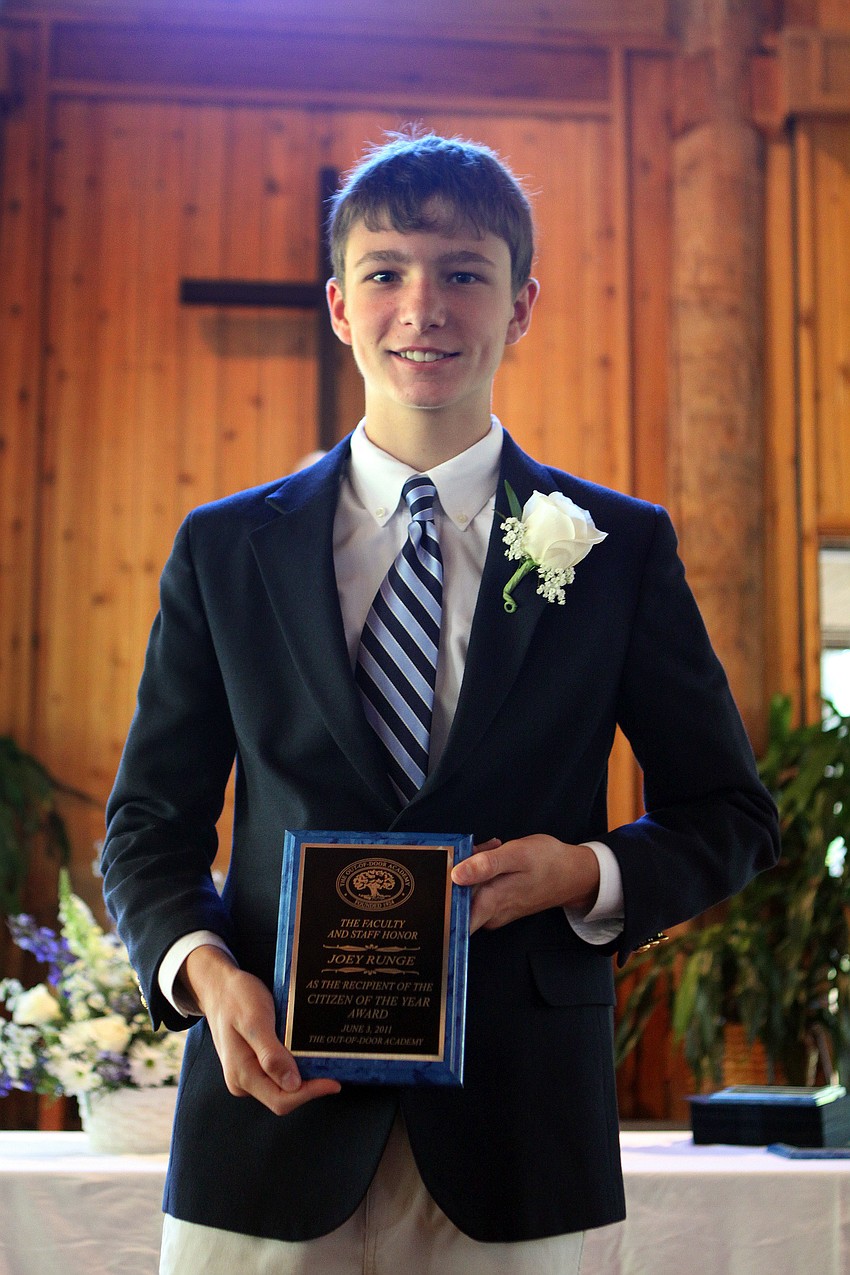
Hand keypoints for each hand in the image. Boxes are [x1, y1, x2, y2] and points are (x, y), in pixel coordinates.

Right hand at [180, 946, 340, 1114]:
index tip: (334, 1082)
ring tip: (325, 1062)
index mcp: (242, 1074)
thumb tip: (293, 1084)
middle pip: (283, 1098)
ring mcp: (247, 1075)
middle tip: (335, 1070)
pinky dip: (295, 1068)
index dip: (310, 1093)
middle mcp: (243, 1081)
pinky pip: (278, 1075)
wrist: (219, 987)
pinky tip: (308, 1054)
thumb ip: (270, 1054)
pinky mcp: (253, 1065)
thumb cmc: (236, 998)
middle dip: (309, 1087)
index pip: (281, 1100)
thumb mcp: (255, 1020)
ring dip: (304, 1078)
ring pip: (282, 1088)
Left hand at [451, 836, 599, 933]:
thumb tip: (456, 876)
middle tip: (473, 849)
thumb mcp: (517, 855)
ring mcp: (495, 911)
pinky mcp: (500, 905)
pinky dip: (482, 871)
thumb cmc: (548, 862)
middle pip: (457, 899)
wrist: (574, 874)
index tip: (436, 877)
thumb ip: (486, 865)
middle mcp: (490, 914)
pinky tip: (493, 855)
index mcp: (491, 902)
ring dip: (472, 868)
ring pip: (469, 891)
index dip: (439, 901)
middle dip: (458, 872)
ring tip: (489, 849)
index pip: (452, 918)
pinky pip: (480, 890)